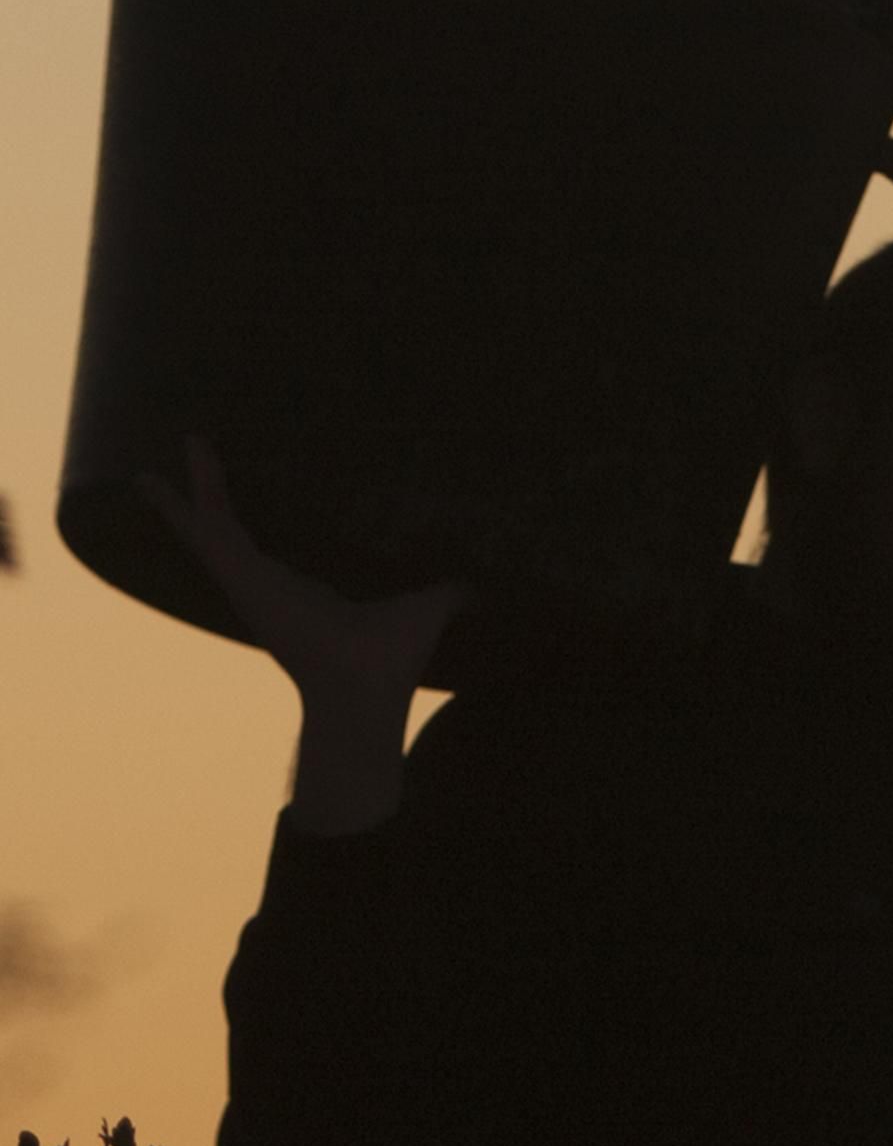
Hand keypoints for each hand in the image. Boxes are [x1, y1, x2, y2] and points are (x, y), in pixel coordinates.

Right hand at [142, 442, 462, 833]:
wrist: (365, 692)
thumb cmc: (391, 662)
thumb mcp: (429, 606)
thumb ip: (454, 589)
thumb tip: (492, 577)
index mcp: (305, 594)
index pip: (278, 551)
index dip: (270, 518)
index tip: (265, 488)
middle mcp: (271, 588)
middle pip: (235, 531)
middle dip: (215, 495)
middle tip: (199, 453)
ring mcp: (250, 583)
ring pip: (210, 527)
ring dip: (190, 491)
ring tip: (166, 456)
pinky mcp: (240, 578)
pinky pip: (201, 534)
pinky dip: (176, 508)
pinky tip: (147, 480)